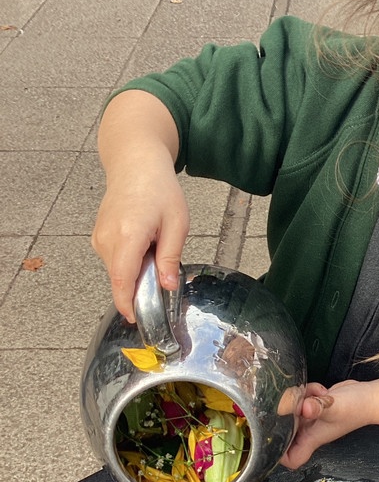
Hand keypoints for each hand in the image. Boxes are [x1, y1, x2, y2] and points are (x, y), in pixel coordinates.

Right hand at [93, 90, 187, 320]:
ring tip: (155, 244)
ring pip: (119, 271)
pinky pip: (116, 260)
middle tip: (164, 271)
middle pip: (122, 279)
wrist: (134, 162)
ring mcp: (99, 238)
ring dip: (138, 270)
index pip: (122, 280)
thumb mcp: (177, 223)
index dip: (128, 304)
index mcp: (128, 235)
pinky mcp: (98, 237)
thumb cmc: (159, 188)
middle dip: (142, 286)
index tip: (137, 320)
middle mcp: (107, 239)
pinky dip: (131, 261)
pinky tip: (144, 242)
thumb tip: (167, 287)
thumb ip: (170, 258)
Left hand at [280, 380, 369, 469]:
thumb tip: (305, 408)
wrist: (370, 397)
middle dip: (283, 417)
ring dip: (297, 399)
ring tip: (308, 395)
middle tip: (289, 404)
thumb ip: (319, 408)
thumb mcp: (335, 407)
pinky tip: (318, 390)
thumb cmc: (355, 408)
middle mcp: (309, 431)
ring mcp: (312, 419)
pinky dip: (307, 392)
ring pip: (292, 412)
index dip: (280, 455)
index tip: (274, 438)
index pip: (291, 459)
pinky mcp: (315, 406)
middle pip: (284, 433)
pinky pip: (302, 399)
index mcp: (311, 438)